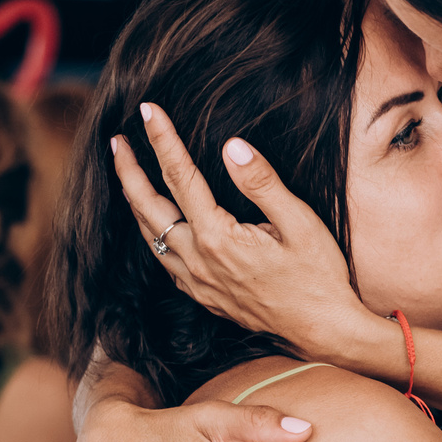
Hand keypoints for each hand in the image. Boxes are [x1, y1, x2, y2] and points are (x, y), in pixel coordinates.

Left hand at [112, 103, 386, 366]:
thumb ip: (262, 183)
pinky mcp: (204, 296)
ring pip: (150, 236)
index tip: (148, 111)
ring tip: (128, 176)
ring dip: (135, 203)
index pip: (180, 176)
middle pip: (148, 207)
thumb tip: (231, 146)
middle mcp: (198, 261)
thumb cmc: (319, 276)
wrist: (324, 330)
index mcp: (218, 237)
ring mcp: (197, 282)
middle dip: (129, 171)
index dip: (162, 140)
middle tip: (117, 141)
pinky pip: (165, 261)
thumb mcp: (300, 222)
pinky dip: (152, 234)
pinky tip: (157, 225)